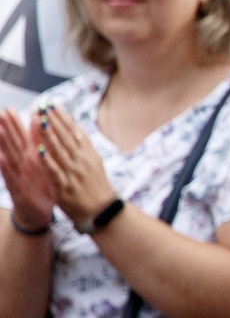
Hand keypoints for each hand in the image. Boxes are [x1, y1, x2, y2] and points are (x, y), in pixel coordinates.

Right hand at [0, 110, 55, 227]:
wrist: (39, 213)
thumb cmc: (41, 186)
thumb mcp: (43, 165)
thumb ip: (40, 146)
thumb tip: (40, 125)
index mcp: (31, 159)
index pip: (22, 138)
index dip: (16, 124)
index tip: (9, 109)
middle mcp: (22, 166)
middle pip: (12, 145)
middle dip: (6, 129)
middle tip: (0, 114)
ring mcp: (18, 177)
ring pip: (10, 159)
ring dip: (4, 146)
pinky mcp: (17, 190)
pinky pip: (11, 178)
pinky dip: (6, 168)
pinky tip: (1, 158)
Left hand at [33, 110, 114, 226]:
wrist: (102, 212)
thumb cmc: (96, 188)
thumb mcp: (94, 164)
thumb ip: (83, 146)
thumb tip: (74, 126)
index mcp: (89, 155)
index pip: (75, 133)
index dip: (63, 119)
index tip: (53, 106)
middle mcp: (82, 162)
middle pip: (66, 138)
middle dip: (54, 121)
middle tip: (43, 107)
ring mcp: (74, 174)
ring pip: (60, 150)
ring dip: (49, 135)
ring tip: (39, 120)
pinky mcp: (65, 187)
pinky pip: (54, 171)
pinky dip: (47, 160)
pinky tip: (39, 150)